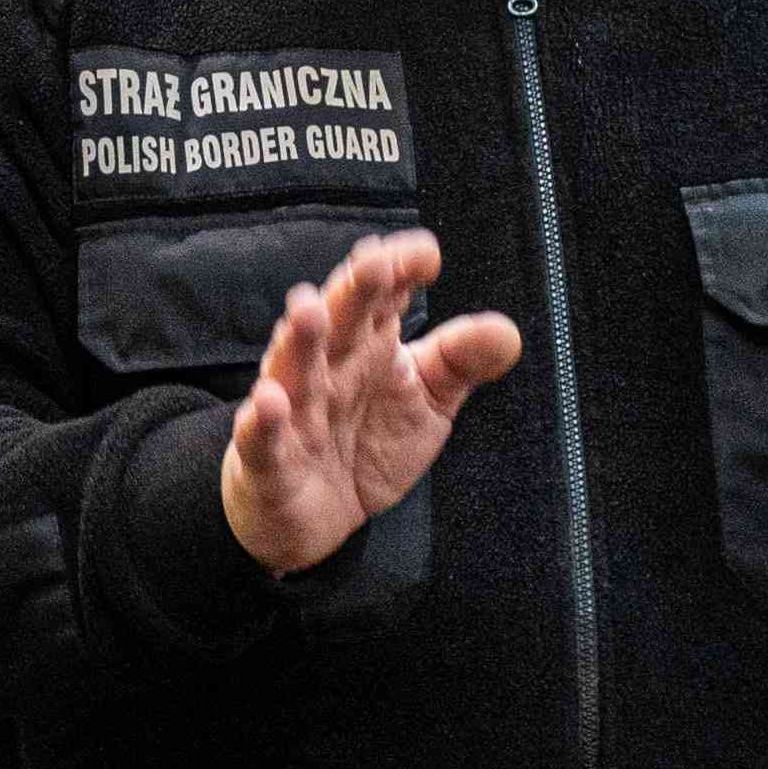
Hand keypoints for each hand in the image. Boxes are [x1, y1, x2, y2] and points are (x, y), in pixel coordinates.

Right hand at [217, 229, 523, 576]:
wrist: (318, 513)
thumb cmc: (368, 441)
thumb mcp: (428, 400)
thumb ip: (461, 361)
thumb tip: (507, 331)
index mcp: (367, 343)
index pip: (383, 296)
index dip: (400, 270)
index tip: (425, 255)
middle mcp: (328, 367)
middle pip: (339, 321)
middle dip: (353, 291)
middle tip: (373, 263)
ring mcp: (294, 410)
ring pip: (293, 368)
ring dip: (298, 340)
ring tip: (308, 310)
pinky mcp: (268, 458)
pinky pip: (260, 438)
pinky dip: (260, 421)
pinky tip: (267, 402)